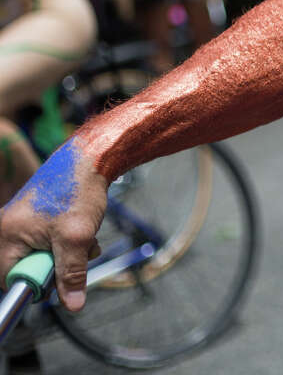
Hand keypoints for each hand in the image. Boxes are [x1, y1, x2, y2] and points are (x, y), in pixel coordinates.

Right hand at [0, 140, 107, 311]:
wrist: (90, 160)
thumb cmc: (78, 192)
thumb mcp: (77, 238)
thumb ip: (71, 274)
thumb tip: (73, 306)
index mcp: (6, 235)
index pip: (11, 278)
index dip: (39, 282)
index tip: (61, 275)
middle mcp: (7, 230)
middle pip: (30, 268)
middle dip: (59, 266)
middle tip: (80, 252)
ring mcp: (22, 224)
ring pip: (45, 256)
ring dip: (70, 254)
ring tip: (86, 239)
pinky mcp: (37, 220)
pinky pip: (50, 243)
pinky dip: (70, 242)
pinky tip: (85, 231)